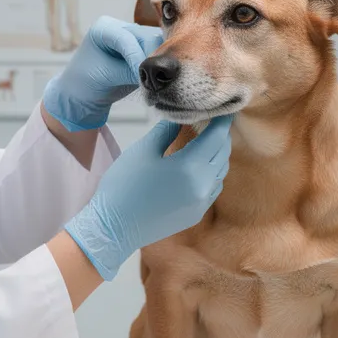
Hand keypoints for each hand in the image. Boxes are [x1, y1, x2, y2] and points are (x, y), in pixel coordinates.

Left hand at [42, 15, 163, 131]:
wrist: (85, 93)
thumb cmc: (87, 81)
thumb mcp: (106, 76)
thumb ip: (130, 72)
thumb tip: (156, 72)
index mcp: (105, 27)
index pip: (127, 38)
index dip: (136, 56)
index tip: (141, 75)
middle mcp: (122, 27)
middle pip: (146, 37)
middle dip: (150, 58)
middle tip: (152, 80)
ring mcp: (134, 37)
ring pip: (157, 45)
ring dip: (158, 63)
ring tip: (153, 82)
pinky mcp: (144, 50)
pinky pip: (159, 54)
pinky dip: (159, 66)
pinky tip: (156, 80)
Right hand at [65, 116, 233, 279]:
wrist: (114, 228)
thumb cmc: (124, 186)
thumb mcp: (143, 151)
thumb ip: (166, 131)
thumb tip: (182, 118)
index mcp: (190, 166)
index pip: (217, 136)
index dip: (222, 120)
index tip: (223, 108)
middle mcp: (203, 185)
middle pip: (222, 153)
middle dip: (220, 135)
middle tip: (213, 121)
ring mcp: (201, 203)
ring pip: (221, 171)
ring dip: (217, 154)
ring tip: (206, 141)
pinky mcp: (196, 214)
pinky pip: (213, 188)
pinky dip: (212, 173)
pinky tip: (199, 166)